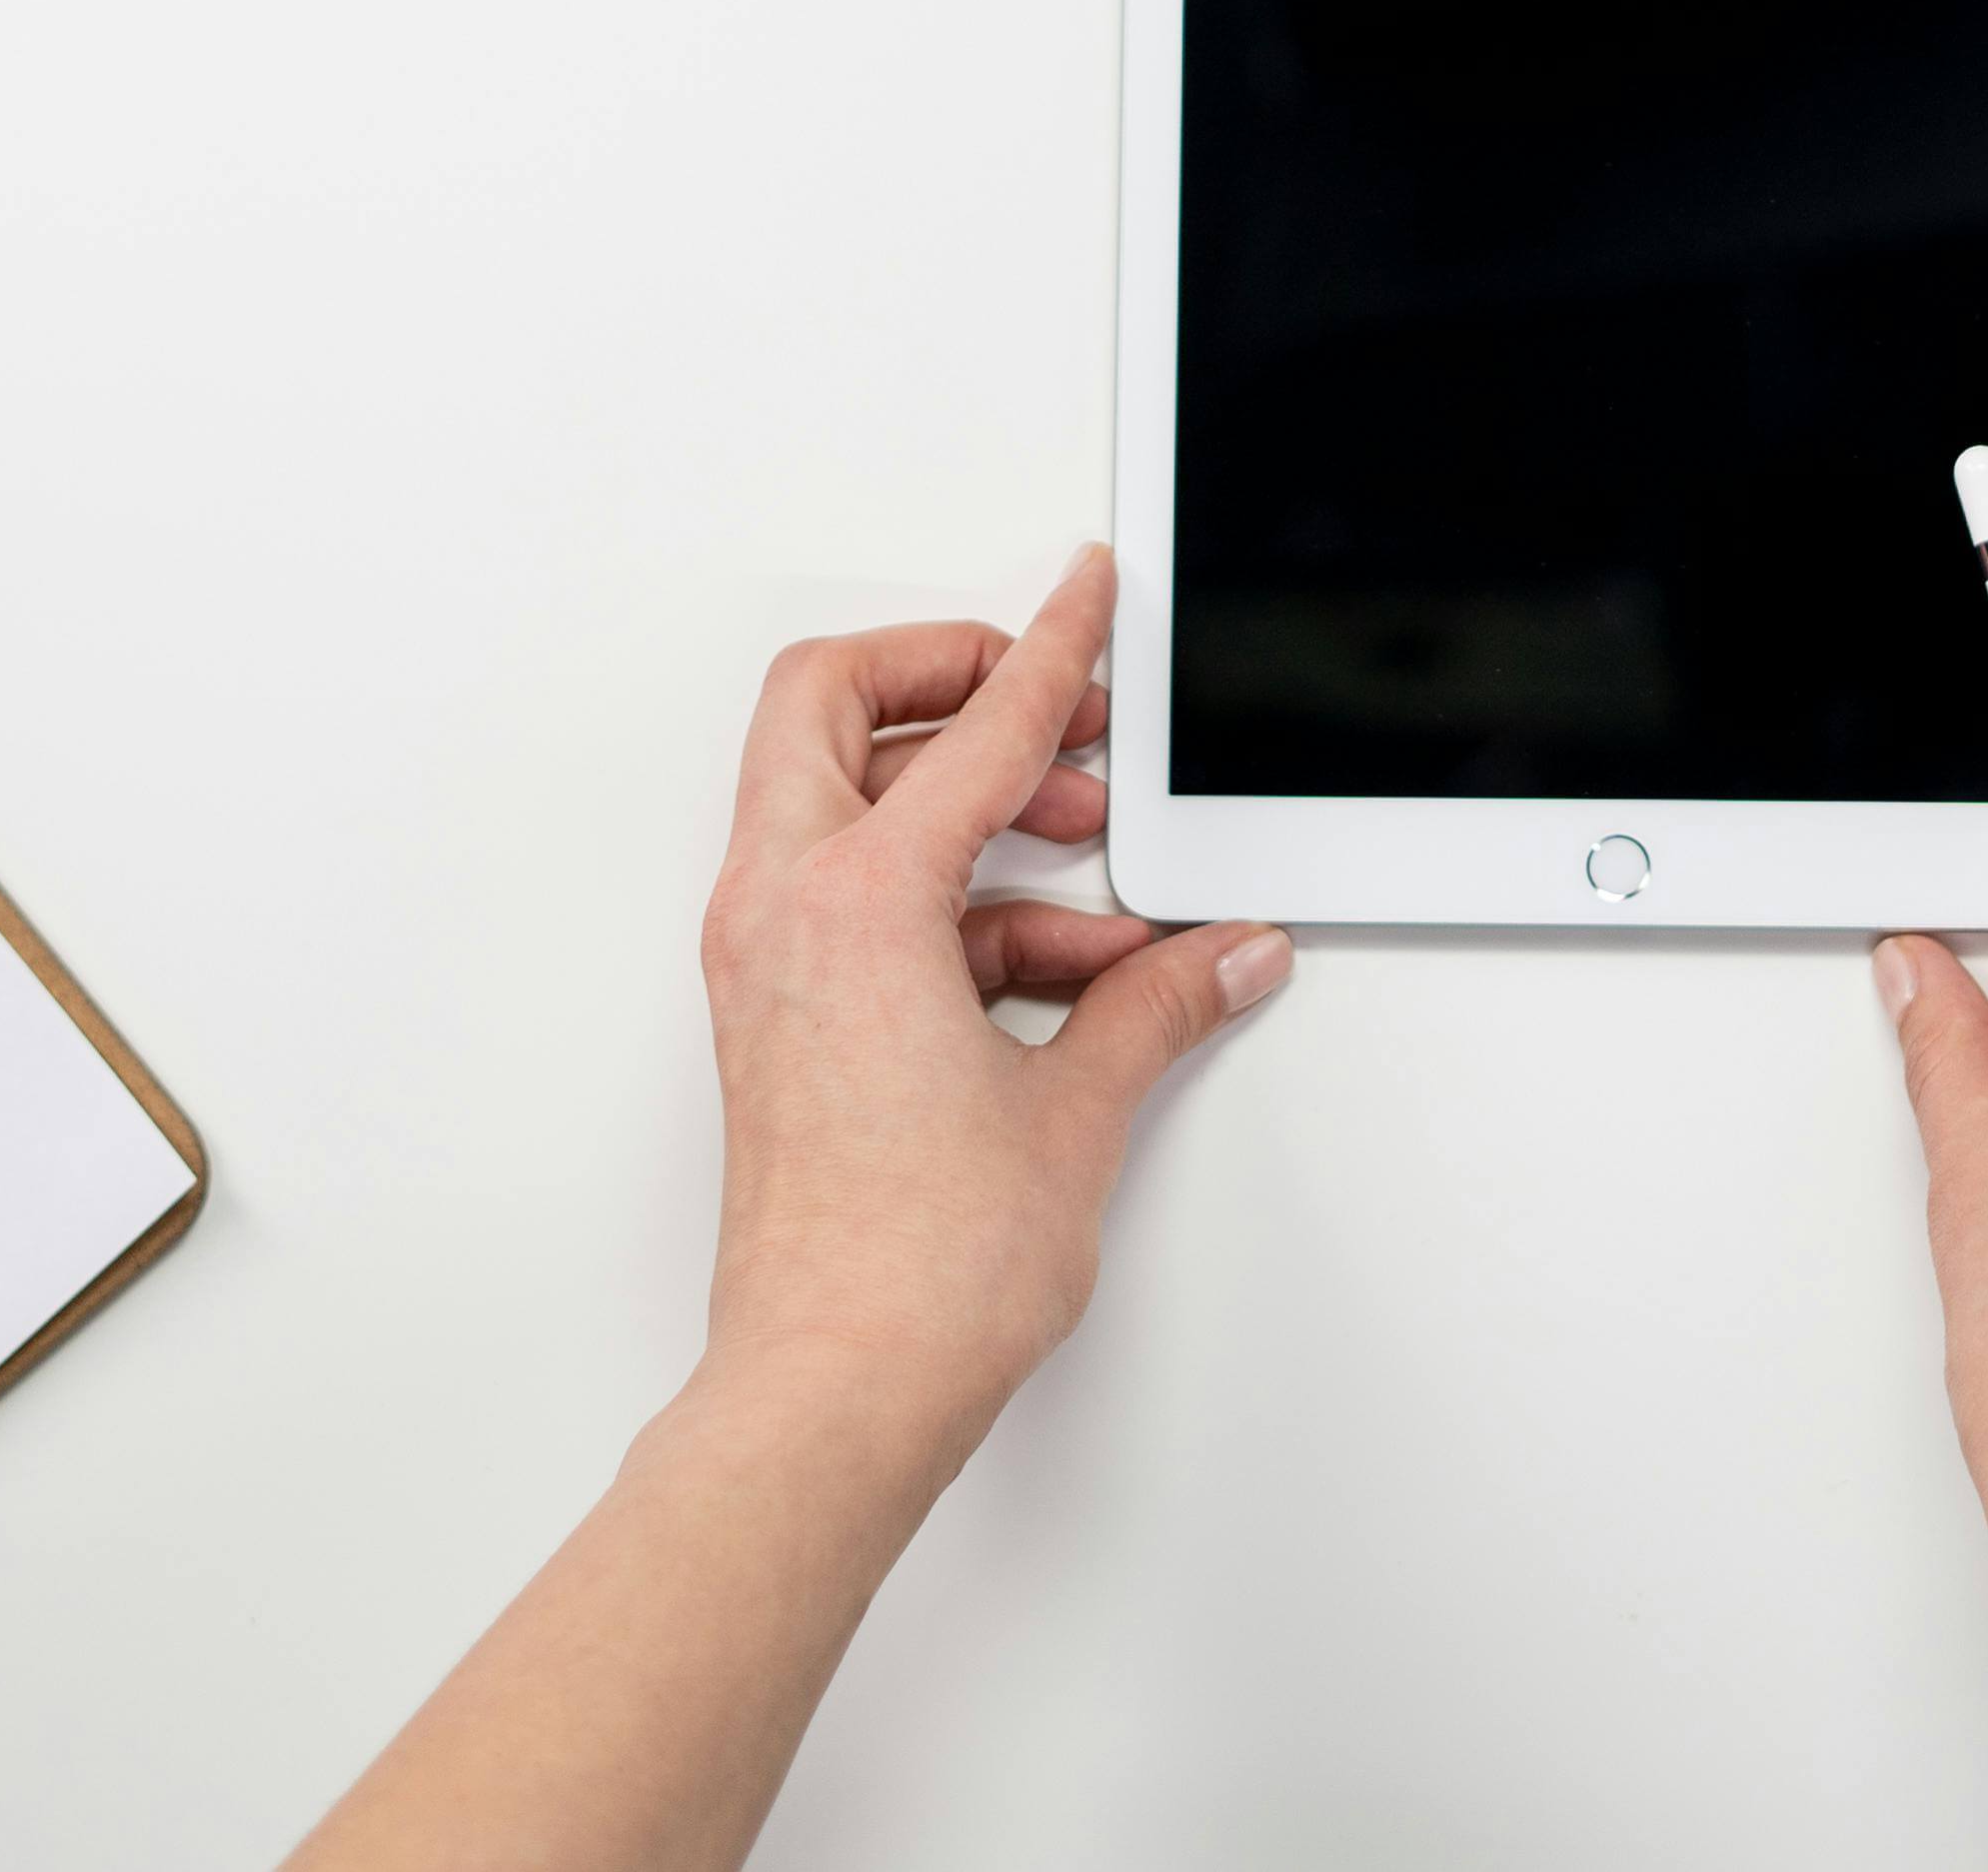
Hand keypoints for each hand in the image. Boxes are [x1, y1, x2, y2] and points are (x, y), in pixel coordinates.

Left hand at [698, 543, 1288, 1457]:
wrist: (830, 1396)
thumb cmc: (913, 1273)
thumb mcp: (1073, 1108)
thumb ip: (1155, 1005)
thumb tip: (1219, 957)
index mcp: (852, 900)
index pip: (975, 726)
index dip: (1052, 647)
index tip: (1087, 591)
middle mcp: (783, 912)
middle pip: (834, 707)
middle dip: (951, 682)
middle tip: (1056, 707)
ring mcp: (768, 965)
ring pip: (848, 807)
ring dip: (972, 811)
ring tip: (1096, 866)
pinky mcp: (780, 1019)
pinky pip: (860, 901)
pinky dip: (959, 903)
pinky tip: (1072, 967)